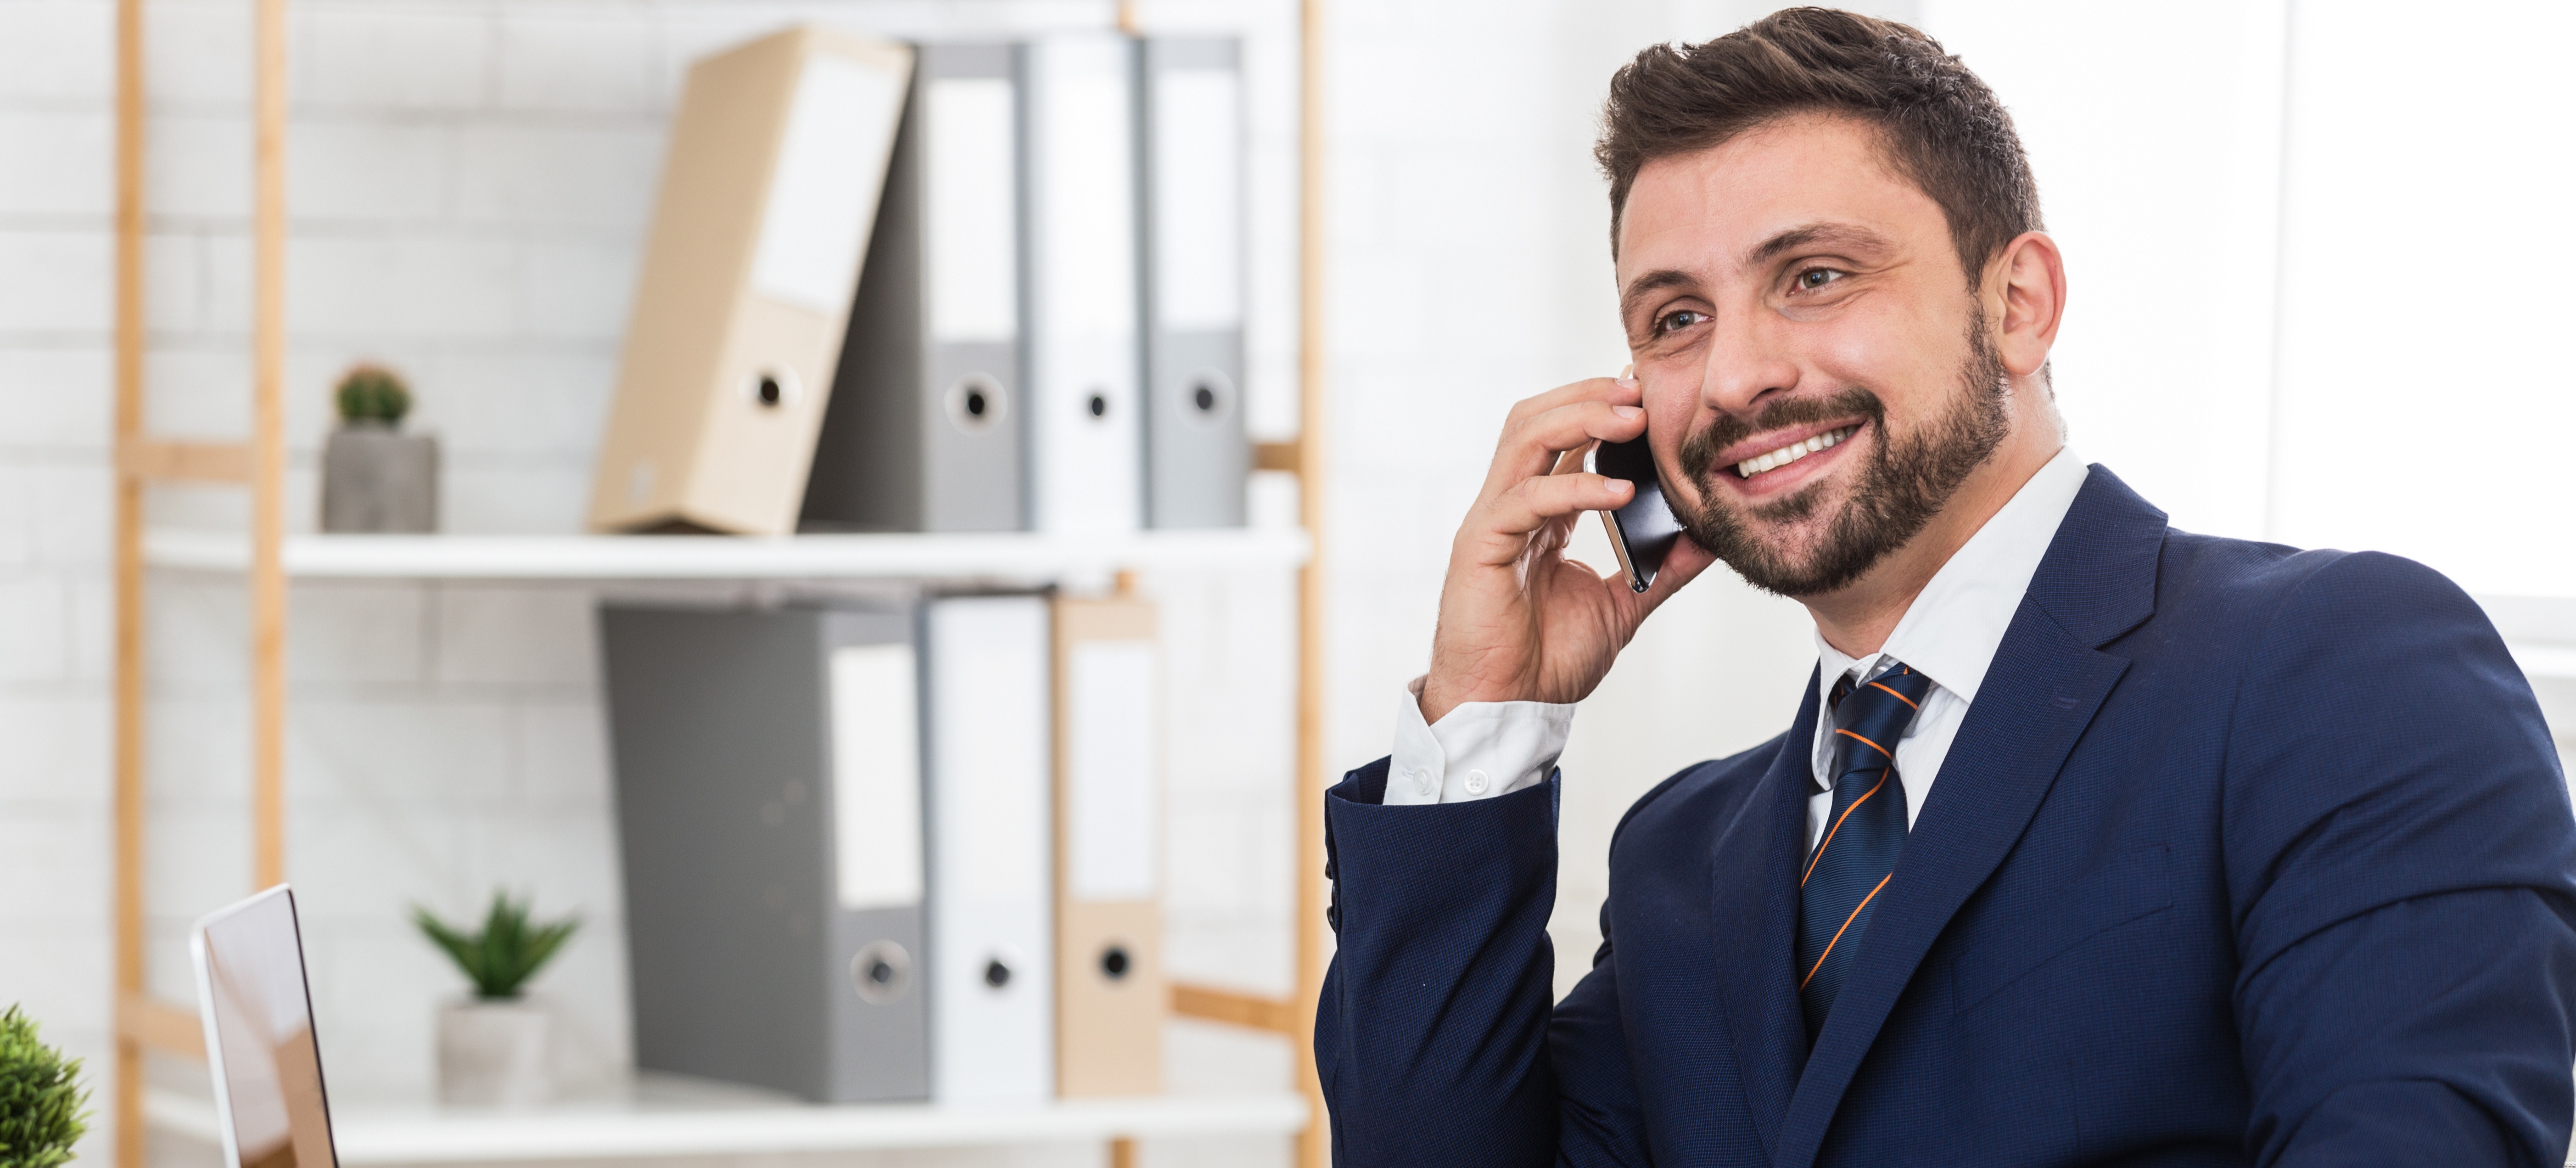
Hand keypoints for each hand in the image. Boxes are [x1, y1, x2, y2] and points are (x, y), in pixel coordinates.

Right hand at [1418, 372, 1718, 723]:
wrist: (1506, 710)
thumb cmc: (1548, 662)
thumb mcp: (1622, 606)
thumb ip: (1660, 570)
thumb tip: (1707, 540)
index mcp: (1538, 514)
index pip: (1563, 438)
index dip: (1601, 407)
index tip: (1650, 393)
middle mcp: (1510, 506)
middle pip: (1537, 420)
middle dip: (1589, 395)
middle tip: (1641, 387)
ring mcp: (1491, 522)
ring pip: (1525, 440)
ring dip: (1579, 418)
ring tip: (1631, 416)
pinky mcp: (1480, 546)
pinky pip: (1525, 500)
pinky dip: (1575, 488)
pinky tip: (1621, 492)